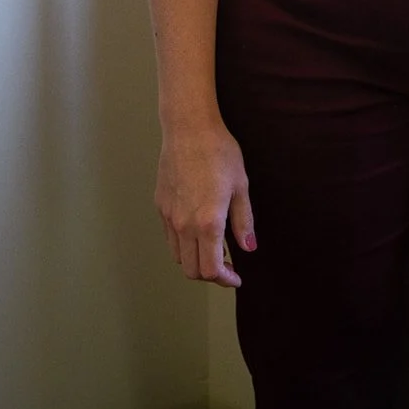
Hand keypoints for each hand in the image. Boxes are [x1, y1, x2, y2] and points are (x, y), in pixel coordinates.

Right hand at [155, 121, 255, 285]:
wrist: (189, 128)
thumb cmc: (218, 152)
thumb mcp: (240, 185)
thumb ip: (243, 221)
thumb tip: (248, 247)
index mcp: (208, 222)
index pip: (212, 270)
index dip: (225, 280)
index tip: (236, 277)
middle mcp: (184, 225)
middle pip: (192, 270)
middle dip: (211, 275)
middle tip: (227, 266)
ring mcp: (170, 216)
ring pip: (178, 257)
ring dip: (195, 261)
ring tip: (212, 249)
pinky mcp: (161, 206)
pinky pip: (170, 237)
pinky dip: (183, 245)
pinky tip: (196, 231)